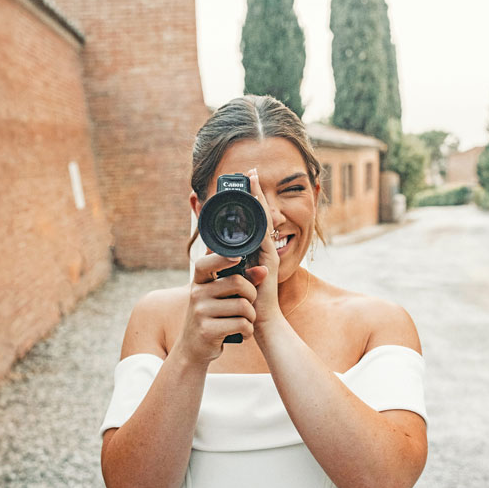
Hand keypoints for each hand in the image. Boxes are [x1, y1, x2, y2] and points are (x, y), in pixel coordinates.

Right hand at [177, 251, 259, 364]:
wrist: (193, 348)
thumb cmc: (212, 317)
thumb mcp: (220, 298)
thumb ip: (242, 281)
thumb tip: (263, 270)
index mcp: (199, 282)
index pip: (205, 263)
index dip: (222, 258)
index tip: (238, 258)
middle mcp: (197, 294)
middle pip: (237, 282)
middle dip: (252, 294)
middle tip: (249, 304)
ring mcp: (200, 312)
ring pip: (243, 306)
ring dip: (251, 316)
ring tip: (245, 321)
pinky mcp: (207, 330)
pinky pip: (241, 324)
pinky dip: (248, 330)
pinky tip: (243, 333)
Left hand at [244, 168, 282, 324]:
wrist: (260, 317)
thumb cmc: (249, 300)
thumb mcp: (237, 276)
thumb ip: (234, 263)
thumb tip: (219, 252)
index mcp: (257, 249)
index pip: (255, 219)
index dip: (251, 200)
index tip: (248, 180)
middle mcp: (266, 247)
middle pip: (262, 213)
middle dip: (257, 191)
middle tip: (252, 170)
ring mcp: (269, 251)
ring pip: (265, 218)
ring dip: (259, 198)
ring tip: (254, 178)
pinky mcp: (269, 258)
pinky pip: (265, 232)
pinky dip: (261, 217)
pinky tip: (257, 204)